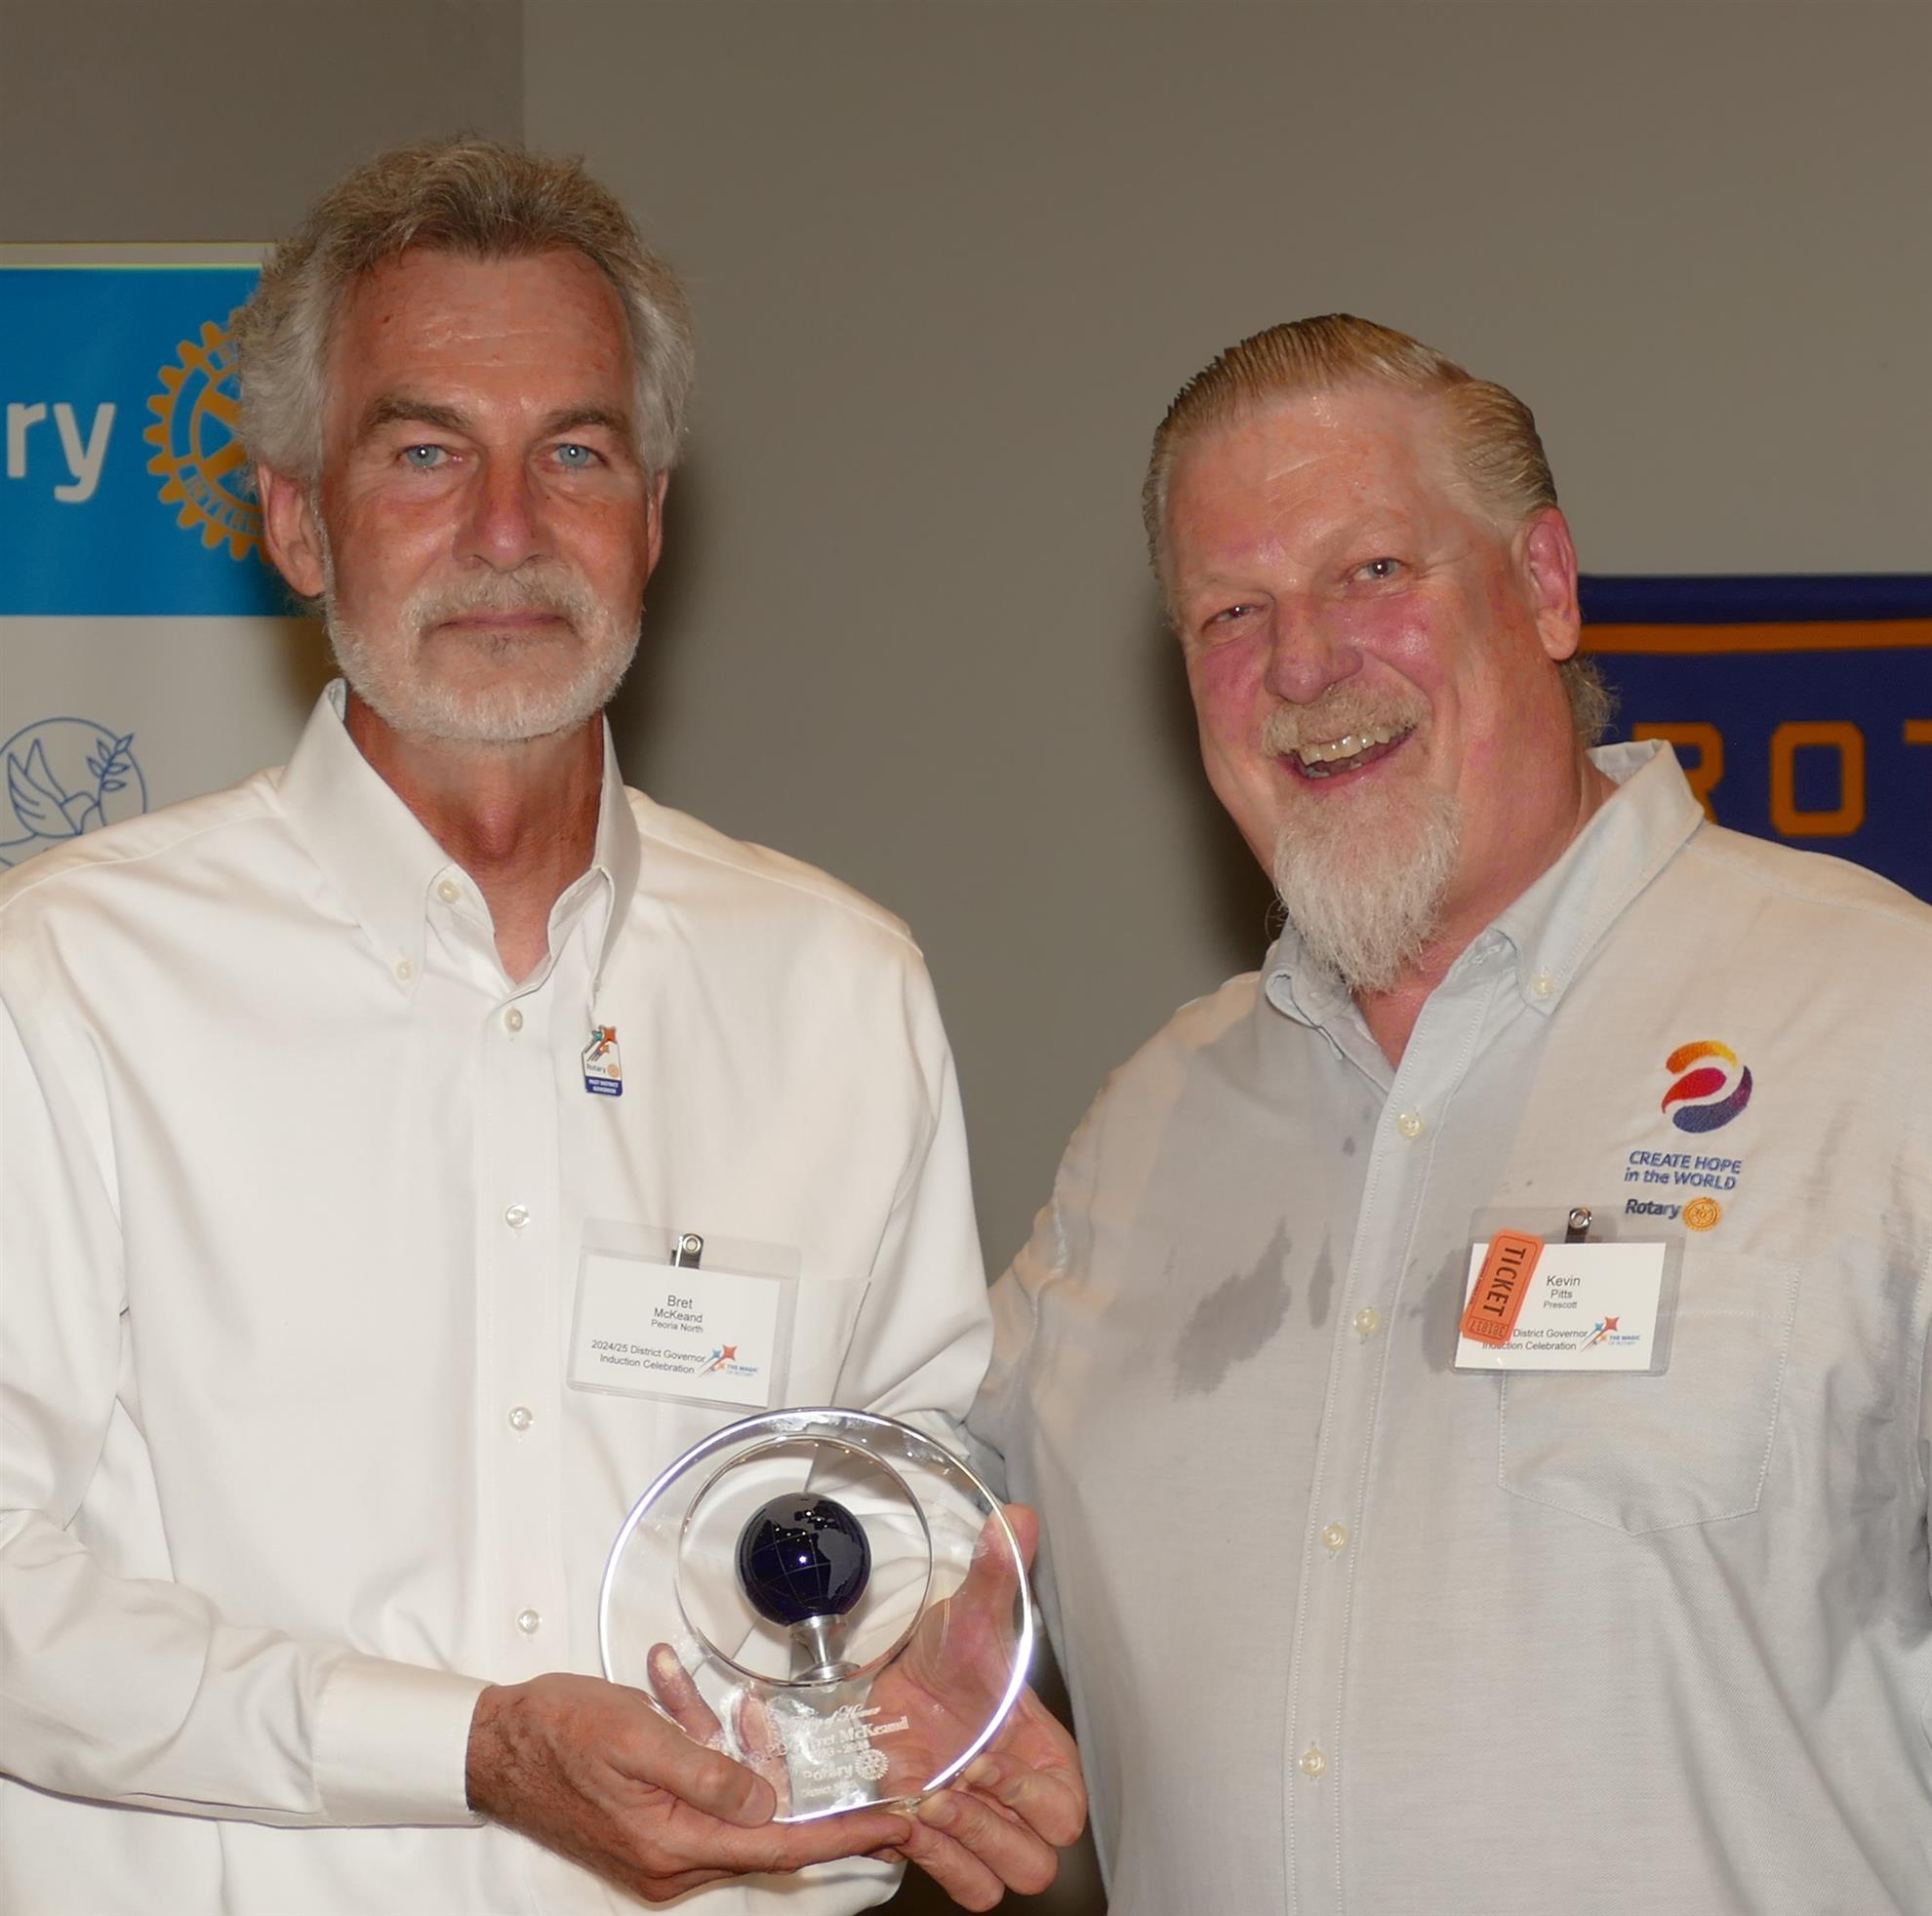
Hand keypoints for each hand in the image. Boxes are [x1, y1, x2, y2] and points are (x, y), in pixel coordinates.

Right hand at [465, 1672, 912, 1904]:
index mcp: (671, 1846)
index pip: (778, 1846)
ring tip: (673, 1688)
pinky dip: (693, 1742)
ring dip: (721, 1742)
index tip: (894, 1822)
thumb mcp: (637, 1738)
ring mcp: (658, 1848)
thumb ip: (706, 1773)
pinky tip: (666, 1692)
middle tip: (773, 1717)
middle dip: (777, 1768)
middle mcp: (670, 1861)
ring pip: (727, 1797)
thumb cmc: (560, 1732)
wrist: (495, 1743)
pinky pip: (695, 1787)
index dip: (841, 1834)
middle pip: (758, 1824)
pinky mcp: (648, 1827)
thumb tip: (767, 1801)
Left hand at [869, 1505, 1087, 1908]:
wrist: (892, 1683)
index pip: (1067, 1810)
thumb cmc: (945, 1656)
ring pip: (1000, 1884)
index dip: (1029, 1796)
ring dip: (962, 1850)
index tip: (980, 1759)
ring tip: (923, 1802)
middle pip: (1039, 1863)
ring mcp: (979, 1827)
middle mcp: (1015, 1798)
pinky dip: (937, 1864)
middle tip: (949, 1785)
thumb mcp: (966, 1615)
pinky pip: (962, 1887)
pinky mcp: (941, 1845)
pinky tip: (905, 1817)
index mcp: (1041, 1753)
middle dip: (992, 1830)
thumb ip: (995, 1574)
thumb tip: (1017, 1519)